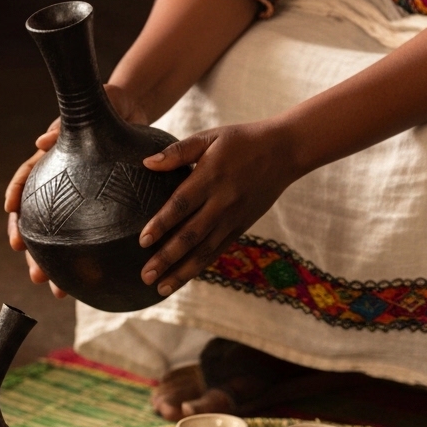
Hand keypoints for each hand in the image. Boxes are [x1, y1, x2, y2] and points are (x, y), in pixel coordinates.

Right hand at [6, 84, 149, 297]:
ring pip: (63, 236)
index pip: (27, 178)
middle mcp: (61, 182)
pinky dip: (91, 257)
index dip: (16, 196)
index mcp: (52, 158)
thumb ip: (67, 123)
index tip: (10, 213)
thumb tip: (41, 140)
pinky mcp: (101, 206)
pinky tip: (95, 280)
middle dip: (35, 252)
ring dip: (58, 266)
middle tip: (35, 274)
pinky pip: (93, 234)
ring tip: (57, 290)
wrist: (136, 111)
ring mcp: (79, 198)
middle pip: (40, 221)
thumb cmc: (111, 105)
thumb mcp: (93, 107)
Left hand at [137, 122, 297, 296]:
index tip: (142, 241)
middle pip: (191, 235)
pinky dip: (200, 266)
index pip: (181, 205)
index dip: (162, 224)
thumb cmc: (242, 141)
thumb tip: (147, 163)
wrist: (284, 151)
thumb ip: (178, 152)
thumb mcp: (210, 137)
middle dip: (167, 258)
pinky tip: (183, 278)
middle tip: (145, 276)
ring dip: (182, 271)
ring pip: (205, 250)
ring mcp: (233, 218)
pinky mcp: (242, 226)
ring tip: (160, 289)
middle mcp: (222, 202)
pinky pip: (218, 250)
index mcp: (210, 178)